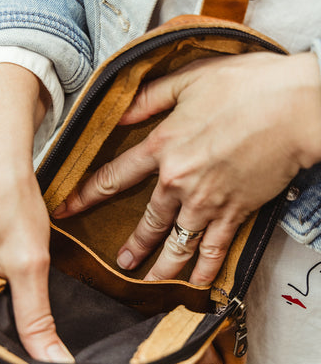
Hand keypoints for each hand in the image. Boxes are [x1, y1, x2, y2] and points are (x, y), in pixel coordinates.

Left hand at [54, 52, 320, 284]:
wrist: (297, 106)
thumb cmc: (247, 86)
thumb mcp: (190, 79)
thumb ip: (149, 97)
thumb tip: (117, 112)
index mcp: (163, 145)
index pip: (113, 177)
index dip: (85, 196)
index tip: (65, 210)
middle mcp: (178, 180)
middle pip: (147, 221)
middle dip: (132, 245)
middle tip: (120, 262)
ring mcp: (207, 201)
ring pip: (177, 243)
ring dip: (161, 267)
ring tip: (149, 282)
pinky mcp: (235, 212)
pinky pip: (215, 248)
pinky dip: (206, 269)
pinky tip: (197, 284)